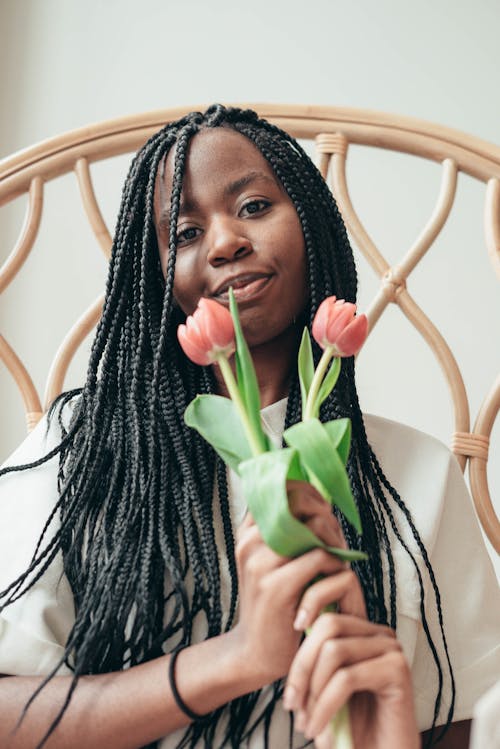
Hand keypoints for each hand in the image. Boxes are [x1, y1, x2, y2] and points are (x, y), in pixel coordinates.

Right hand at [231, 482, 350, 684]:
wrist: (255, 652)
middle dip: (328, 516)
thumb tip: (322, 503)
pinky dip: (337, 566)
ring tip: (340, 560)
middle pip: (300, 502)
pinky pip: (320, 559)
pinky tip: (337, 578)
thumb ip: (290, 534)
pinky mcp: (275, 587)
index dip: (311, 495)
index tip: (325, 514)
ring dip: (337, 541)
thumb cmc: (275, 605)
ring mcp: (260, 563)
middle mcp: (250, 542)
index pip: (282, 489)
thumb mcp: (274, 563)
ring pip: (314, 528)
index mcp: (248, 532)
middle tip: (338, 541)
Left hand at [282, 535, 418, 748]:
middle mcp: (380, 634)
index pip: (324, 616)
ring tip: (307, 723)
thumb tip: (285, 629)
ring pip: (333, 650)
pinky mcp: (398, 670)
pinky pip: (346, 678)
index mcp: (363, 632)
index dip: (300, 650)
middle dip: (301, 668)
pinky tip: (318, 731)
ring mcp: (391, 649)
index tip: (288, 688)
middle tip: (292, 706)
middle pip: (327, 626)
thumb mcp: (325, 690)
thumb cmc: (352, 731)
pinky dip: (324, 707)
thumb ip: (315, 661)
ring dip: (312, 692)